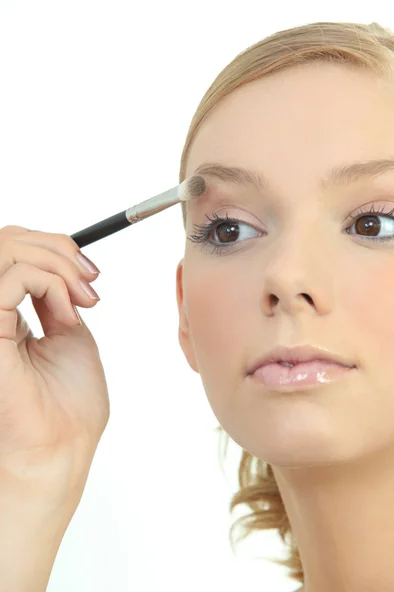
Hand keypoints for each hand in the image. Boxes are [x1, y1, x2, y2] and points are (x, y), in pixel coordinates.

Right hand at [0, 225, 108, 513]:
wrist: (62, 446)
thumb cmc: (69, 404)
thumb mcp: (69, 335)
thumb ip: (57, 297)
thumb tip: (58, 267)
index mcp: (5, 314)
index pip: (12, 252)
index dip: (54, 249)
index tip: (91, 274)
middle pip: (6, 242)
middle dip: (58, 248)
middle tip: (90, 278)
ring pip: (5, 250)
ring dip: (56, 262)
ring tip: (84, 297)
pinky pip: (10, 277)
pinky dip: (51, 282)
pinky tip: (69, 315)